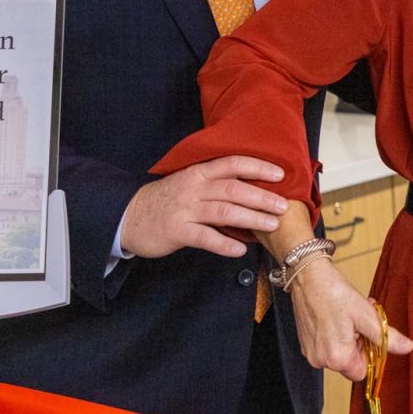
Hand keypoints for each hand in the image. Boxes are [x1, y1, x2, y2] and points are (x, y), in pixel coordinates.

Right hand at [121, 156, 287, 258]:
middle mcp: (194, 188)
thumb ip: (217, 183)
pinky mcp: (177, 231)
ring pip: (224, 212)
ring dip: (251, 218)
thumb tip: (254, 188)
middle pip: (233, 189)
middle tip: (283, 205)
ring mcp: (185, 210)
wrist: (129, 216)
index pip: (232, 164)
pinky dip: (224, 244)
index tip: (280, 174)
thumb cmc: (167, 200)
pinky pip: (205, 238)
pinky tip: (240, 250)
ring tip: (271, 225)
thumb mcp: (190, 183)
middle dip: (261, 197)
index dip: (258, 167)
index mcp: (199, 172)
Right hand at [289, 257, 412, 379]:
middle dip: (360, 343)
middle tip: (362, 319)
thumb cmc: (334, 293)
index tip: (370, 335)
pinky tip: (339, 316)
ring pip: (340, 353)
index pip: (361, 372)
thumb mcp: (366, 315)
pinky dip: (337, 335)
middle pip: (350, 362)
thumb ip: (387, 336)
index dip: (369, 355)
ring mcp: (311, 352)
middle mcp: (321, 360)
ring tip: (350, 315)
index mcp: (337, 357)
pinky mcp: (305, 343)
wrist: (308, 277)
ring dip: (350, 337)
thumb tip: (407, 348)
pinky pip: (328, 346)